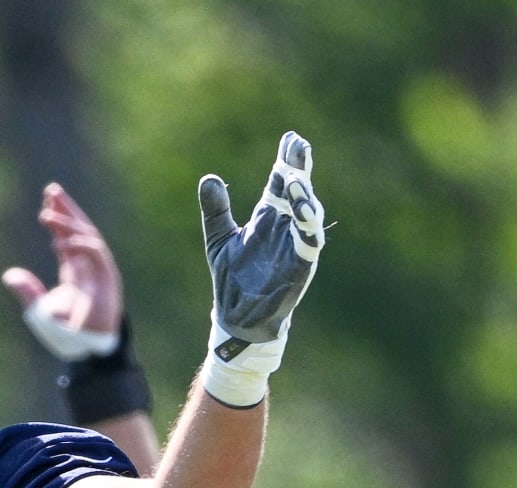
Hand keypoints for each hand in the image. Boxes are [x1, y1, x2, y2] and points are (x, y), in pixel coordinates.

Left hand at [1, 181, 122, 361]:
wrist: (87, 352)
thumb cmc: (67, 336)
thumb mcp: (39, 312)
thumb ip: (27, 292)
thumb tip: (9, 275)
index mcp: (75, 271)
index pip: (67, 237)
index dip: (58, 220)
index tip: (46, 203)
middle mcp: (88, 266)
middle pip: (79, 229)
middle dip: (66, 209)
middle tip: (51, 190)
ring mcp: (100, 271)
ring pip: (87, 236)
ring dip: (69, 223)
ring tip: (47, 213)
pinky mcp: (108, 279)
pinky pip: (96, 254)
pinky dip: (80, 245)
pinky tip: (62, 240)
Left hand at [197, 131, 326, 406]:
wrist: (237, 319)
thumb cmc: (234, 279)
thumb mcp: (219, 239)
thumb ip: (216, 210)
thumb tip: (209, 178)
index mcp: (270, 219)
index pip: (281, 184)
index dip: (287, 161)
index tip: (291, 138)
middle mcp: (287, 229)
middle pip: (298, 193)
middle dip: (299, 170)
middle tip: (298, 146)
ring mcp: (295, 248)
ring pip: (307, 215)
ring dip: (304, 196)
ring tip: (296, 178)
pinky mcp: (299, 268)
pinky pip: (308, 245)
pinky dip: (307, 228)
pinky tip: (302, 211)